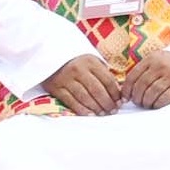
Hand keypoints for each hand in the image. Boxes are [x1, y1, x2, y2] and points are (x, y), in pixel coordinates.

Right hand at [34, 55, 156, 114]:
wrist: (49, 55)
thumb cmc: (76, 61)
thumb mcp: (91, 61)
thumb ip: (103, 73)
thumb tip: (117, 92)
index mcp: (90, 62)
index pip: (108, 80)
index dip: (116, 93)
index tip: (120, 101)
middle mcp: (78, 69)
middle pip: (97, 90)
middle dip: (107, 103)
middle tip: (113, 111)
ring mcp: (66, 79)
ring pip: (85, 97)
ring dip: (96, 108)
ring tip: (103, 114)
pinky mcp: (55, 87)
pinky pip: (71, 101)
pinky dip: (81, 110)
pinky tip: (90, 114)